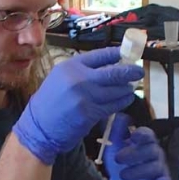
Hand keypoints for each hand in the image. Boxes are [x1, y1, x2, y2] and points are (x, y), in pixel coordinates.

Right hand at [13, 47, 143, 164]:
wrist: (39, 125)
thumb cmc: (51, 100)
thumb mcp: (61, 77)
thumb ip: (82, 70)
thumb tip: (109, 65)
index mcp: (71, 66)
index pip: (100, 55)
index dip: (117, 54)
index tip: (127, 54)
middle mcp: (79, 79)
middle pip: (113, 73)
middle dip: (129, 72)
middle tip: (138, 71)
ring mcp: (85, 97)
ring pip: (116, 91)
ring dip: (127, 89)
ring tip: (131, 88)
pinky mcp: (90, 114)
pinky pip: (112, 106)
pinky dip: (122, 102)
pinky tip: (126, 99)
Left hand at [103, 113, 170, 179]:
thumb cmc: (119, 164)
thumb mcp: (112, 145)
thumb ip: (114, 130)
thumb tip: (118, 116)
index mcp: (143, 143)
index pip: (147, 135)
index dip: (142, 134)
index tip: (133, 135)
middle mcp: (153, 154)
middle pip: (151, 150)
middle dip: (134, 154)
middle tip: (118, 158)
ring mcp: (158, 169)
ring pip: (155, 166)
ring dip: (139, 170)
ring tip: (123, 175)